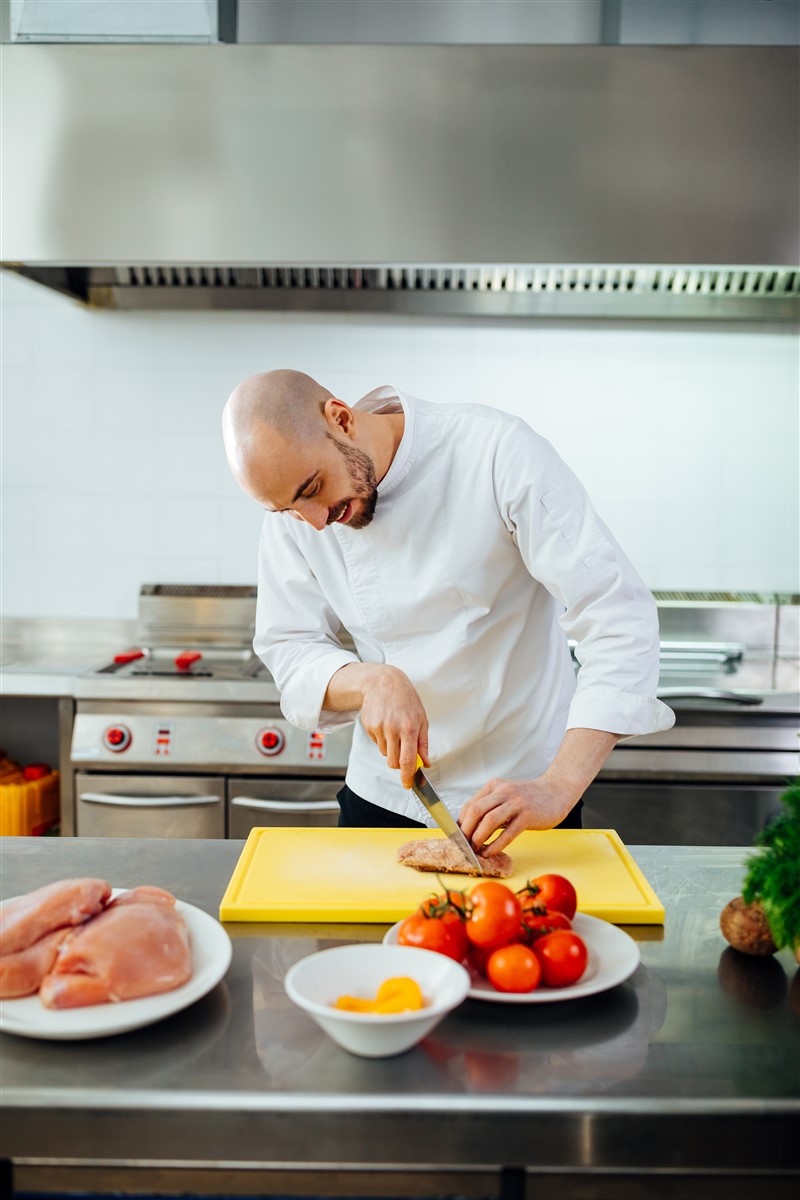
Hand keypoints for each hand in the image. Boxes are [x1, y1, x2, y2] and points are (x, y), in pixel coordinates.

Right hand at [357, 666, 429, 787]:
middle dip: (399, 764)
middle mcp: (393, 729)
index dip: (407, 776)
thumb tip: (426, 763)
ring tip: (395, 730)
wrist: (383, 682)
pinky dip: (382, 739)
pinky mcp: (369, 726)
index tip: (407, 784)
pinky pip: (377, 743)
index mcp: (409, 728)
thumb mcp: (422, 719)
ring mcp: (379, 728)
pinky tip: (386, 724)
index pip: (407, 760)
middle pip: (393, 762)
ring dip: (391, 749)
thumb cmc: (406, 699)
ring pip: (385, 753)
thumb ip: (423, 744)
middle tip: (403, 752)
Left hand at [458, 776, 578, 855]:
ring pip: (489, 820)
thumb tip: (470, 829)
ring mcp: (516, 802)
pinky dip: (496, 844)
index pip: (469, 805)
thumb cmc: (530, 798)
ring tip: (476, 850)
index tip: (458, 837)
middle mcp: (503, 791)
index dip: (461, 823)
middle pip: (475, 811)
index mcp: (494, 786)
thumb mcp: (506, 796)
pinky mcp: (528, 815)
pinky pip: (508, 832)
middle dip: (466, 831)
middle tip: (464, 846)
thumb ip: (490, 807)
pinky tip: (490, 852)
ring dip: (478, 838)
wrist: (557, 791)